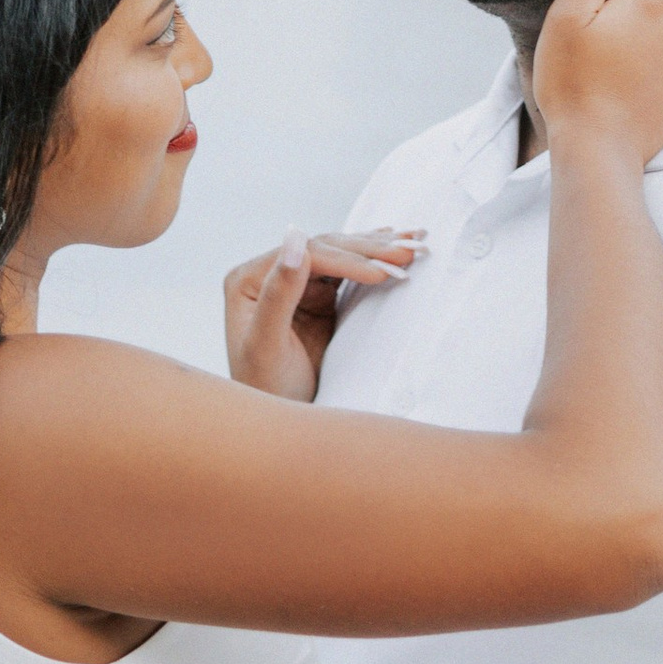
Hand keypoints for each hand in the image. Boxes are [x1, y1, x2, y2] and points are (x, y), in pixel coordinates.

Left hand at [225, 227, 423, 399]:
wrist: (278, 427)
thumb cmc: (265, 391)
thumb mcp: (268, 346)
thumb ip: (279, 293)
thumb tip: (296, 236)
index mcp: (247, 280)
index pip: (306, 255)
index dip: (348, 259)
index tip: (384, 273)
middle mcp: (268, 276)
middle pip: (325, 249)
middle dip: (370, 249)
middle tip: (411, 251)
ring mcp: (294, 286)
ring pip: (341, 255)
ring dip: (377, 248)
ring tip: (415, 241)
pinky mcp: (316, 300)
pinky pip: (349, 273)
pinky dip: (374, 262)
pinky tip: (395, 247)